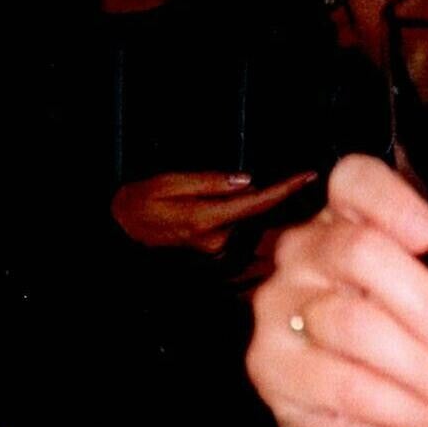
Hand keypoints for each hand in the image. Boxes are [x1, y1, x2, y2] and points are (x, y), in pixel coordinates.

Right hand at [110, 170, 316, 253]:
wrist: (118, 233)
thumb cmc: (137, 203)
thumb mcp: (168, 183)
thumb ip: (208, 182)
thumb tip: (247, 181)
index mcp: (206, 220)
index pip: (256, 203)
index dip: (285, 189)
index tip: (309, 175)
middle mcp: (216, 240)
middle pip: (259, 215)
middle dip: (279, 199)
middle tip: (300, 180)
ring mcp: (215, 250)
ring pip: (250, 223)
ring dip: (264, 210)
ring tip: (272, 193)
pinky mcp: (213, 251)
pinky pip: (241, 232)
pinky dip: (251, 219)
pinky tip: (253, 212)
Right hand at [246, 156, 427, 426]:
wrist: (355, 426)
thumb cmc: (407, 347)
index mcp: (346, 222)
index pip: (352, 182)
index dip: (389, 199)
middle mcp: (302, 256)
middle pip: (356, 252)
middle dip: (424, 303)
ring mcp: (278, 308)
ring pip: (351, 325)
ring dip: (420, 369)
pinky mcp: (271, 363)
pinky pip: (341, 382)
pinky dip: (403, 408)